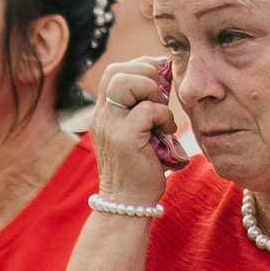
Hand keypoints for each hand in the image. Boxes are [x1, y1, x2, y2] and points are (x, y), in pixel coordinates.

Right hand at [88, 55, 177, 206]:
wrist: (128, 203)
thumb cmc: (139, 168)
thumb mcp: (138, 132)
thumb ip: (143, 107)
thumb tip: (165, 78)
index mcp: (104, 112)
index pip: (114, 71)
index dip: (139, 67)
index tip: (160, 82)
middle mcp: (102, 116)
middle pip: (116, 71)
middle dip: (145, 73)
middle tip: (161, 95)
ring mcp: (110, 126)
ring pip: (125, 82)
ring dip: (150, 90)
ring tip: (160, 109)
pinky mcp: (124, 139)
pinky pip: (146, 110)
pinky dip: (163, 115)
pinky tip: (167, 131)